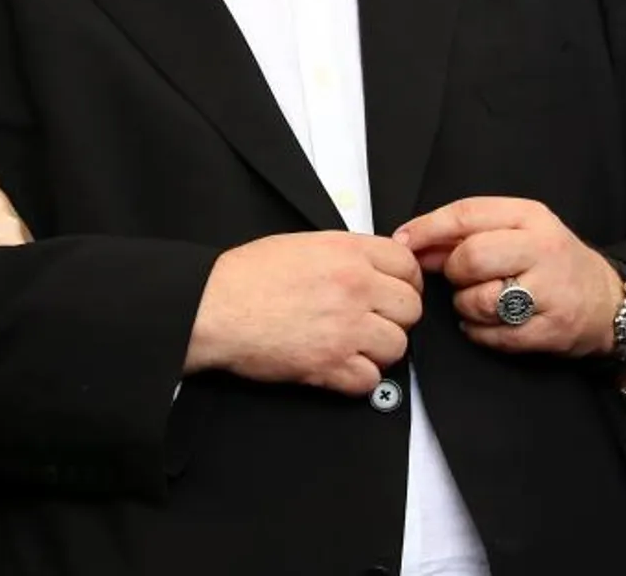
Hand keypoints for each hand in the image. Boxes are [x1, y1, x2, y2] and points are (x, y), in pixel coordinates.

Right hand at [186, 231, 424, 396]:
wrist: (215, 307)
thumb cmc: (246, 276)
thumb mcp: (302, 245)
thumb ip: (346, 254)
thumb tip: (375, 268)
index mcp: (347, 253)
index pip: (407, 266)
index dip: (405, 281)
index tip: (394, 291)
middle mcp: (354, 288)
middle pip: (410, 308)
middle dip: (394, 317)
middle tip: (373, 321)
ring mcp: (345, 328)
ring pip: (397, 346)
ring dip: (378, 350)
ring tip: (352, 345)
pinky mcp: (330, 366)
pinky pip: (371, 380)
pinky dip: (357, 378)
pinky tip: (338, 365)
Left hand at [392, 196, 624, 357]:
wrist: (607, 302)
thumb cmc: (551, 263)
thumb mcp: (517, 231)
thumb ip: (467, 233)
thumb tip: (413, 243)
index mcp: (530, 216)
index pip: (467, 214)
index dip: (428, 229)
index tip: (404, 242)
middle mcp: (543, 249)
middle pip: (472, 257)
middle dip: (455, 273)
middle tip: (461, 279)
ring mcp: (550, 291)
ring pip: (480, 299)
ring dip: (466, 306)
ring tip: (480, 301)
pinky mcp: (552, 329)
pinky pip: (495, 335)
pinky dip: (480, 332)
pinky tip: (488, 323)